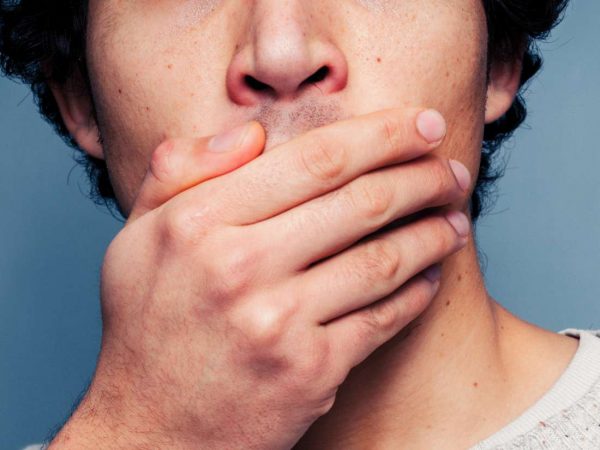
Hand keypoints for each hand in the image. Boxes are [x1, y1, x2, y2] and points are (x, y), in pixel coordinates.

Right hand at [50, 109, 470, 448]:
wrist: (150, 429)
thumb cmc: (147, 326)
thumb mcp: (137, 236)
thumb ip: (181, 171)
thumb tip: (252, 132)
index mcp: (199, 221)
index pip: (314, 159)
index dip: (383, 134)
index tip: (425, 123)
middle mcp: (239, 267)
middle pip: (361, 202)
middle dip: (423, 177)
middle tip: (454, 170)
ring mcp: (278, 323)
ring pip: (383, 260)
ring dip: (432, 232)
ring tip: (455, 217)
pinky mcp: (310, 372)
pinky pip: (382, 318)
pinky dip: (417, 291)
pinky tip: (430, 274)